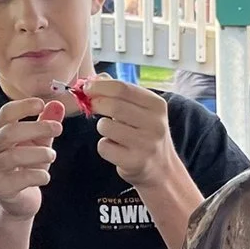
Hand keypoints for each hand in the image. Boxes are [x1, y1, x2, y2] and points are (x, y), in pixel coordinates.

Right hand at [0, 95, 64, 220]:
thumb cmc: (26, 166)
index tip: (42, 104)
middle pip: (9, 132)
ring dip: (39, 153)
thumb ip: (45, 124)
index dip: (23, 107)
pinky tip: (45, 176)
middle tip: (58, 128)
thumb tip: (58, 104)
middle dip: (36, 128)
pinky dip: (38, 175)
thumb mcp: (38, 143)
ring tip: (52, 155)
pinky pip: (21, 179)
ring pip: (14, 156)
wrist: (20, 200)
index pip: (5, 113)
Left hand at [89, 77, 179, 196]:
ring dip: (102, 127)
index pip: (122, 88)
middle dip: (96, 103)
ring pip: (106, 126)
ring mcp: (146, 144)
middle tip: (92, 105)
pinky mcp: (135, 162)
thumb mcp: (142, 109)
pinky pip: (104, 147)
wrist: (161, 169)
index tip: (87, 87)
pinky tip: (116, 149)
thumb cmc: (145, 132)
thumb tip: (96, 79)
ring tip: (112, 132)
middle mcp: (155, 124)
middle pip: (113, 106)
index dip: (100, 86)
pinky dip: (104, 146)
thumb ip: (120, 92)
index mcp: (156, 105)